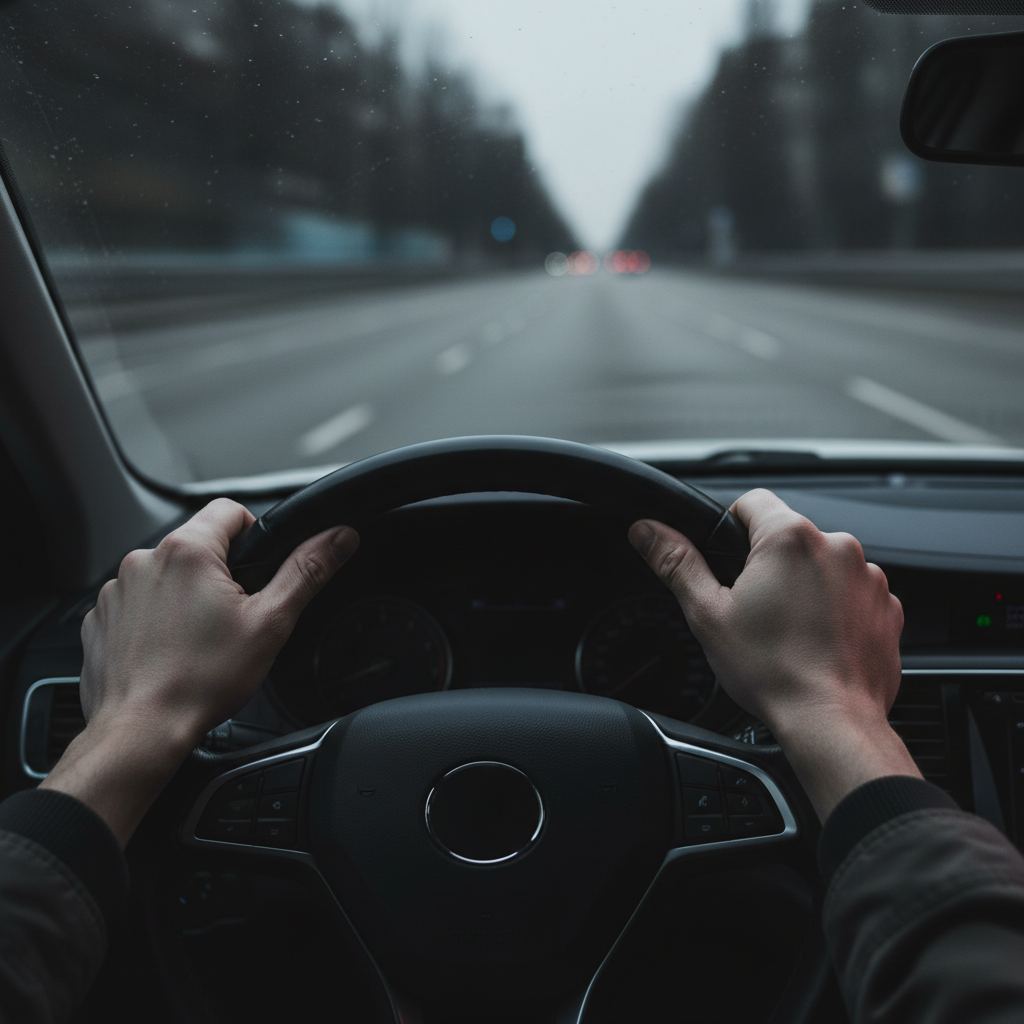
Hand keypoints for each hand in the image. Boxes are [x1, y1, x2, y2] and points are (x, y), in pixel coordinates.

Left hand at [42, 499, 358, 844]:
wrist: (142, 731)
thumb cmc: (201, 681)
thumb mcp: (271, 623)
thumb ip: (307, 571)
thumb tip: (338, 538)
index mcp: (189, 551)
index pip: (230, 510)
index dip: (253, 535)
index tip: (257, 570)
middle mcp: (145, 560)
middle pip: (198, 544)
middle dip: (220, 573)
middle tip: (234, 616)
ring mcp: (117, 589)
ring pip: (167, 575)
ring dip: (185, 595)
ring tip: (199, 639)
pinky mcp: (100, 618)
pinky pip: (137, 602)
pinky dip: (154, 619)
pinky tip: (170, 649)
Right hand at [629, 489, 919, 820]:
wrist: (831, 722)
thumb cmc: (773, 672)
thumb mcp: (708, 614)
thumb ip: (676, 562)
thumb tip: (647, 531)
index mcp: (789, 538)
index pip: (752, 502)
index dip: (732, 528)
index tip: (729, 562)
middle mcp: (837, 547)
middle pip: (789, 536)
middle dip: (770, 565)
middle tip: (754, 608)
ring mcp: (868, 577)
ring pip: (822, 565)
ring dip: (806, 586)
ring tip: (788, 630)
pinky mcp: (888, 606)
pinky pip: (853, 593)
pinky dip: (836, 609)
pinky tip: (817, 640)